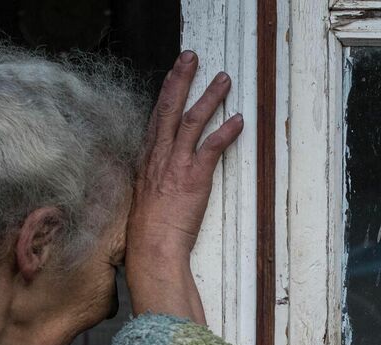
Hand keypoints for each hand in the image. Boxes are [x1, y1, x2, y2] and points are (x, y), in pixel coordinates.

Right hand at [126, 50, 243, 324]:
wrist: (152, 252)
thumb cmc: (147, 235)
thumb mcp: (141, 202)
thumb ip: (150, 183)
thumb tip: (156, 178)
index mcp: (146, 163)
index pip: (155, 119)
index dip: (165, 93)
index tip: (172, 73)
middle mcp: (158, 159)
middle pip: (168, 109)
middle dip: (180, 80)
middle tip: (190, 57)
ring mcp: (175, 167)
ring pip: (191, 122)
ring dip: (208, 98)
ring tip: (223, 80)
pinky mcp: (193, 179)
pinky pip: (210, 148)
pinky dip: (225, 133)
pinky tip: (238, 120)